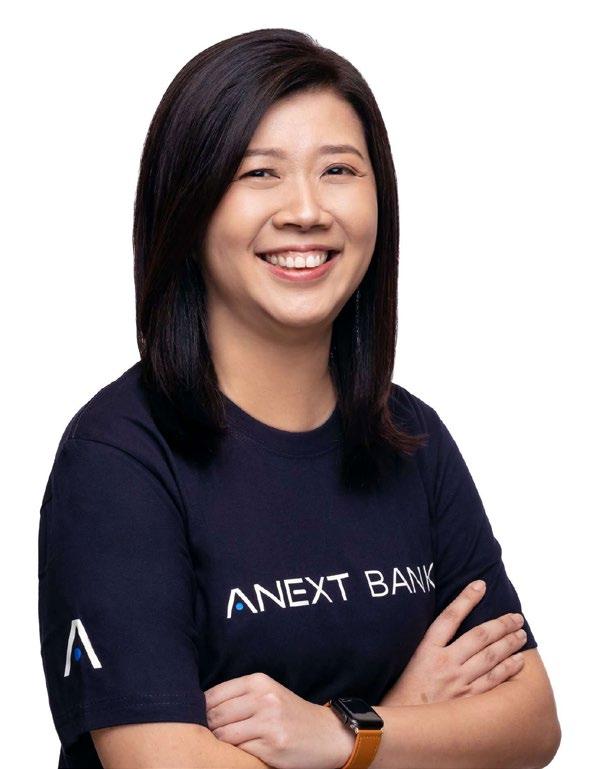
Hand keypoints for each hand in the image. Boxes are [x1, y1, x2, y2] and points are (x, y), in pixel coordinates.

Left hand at [204, 672, 353, 768]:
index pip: (214, 695)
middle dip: (208, 729)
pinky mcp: (272, 747)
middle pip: (215, 716)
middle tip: (209, 736)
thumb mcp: (268, 693)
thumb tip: (200, 707)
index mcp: (259, 682)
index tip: (201, 719)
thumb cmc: (290, 714)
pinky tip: (239, 753)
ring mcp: (268, 724)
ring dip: (219, 744)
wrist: (326, 734)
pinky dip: (234, 755)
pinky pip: (239, 753)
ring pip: (224, 736)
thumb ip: (239, 696)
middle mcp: (263, 699)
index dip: (201, 710)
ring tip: (222, 746)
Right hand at [379, 580, 527, 706]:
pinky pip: (493, 681)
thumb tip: (445, 623)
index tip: (480, 585)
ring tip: (521, 634)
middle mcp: (444, 663)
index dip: (466, 598)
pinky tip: (518, 661)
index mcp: (426, 650)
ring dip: (509, 643)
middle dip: (501, 623)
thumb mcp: (408, 660)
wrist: (397, 726)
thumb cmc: (401, 691)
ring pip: (491, 657)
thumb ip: (427, 644)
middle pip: (479, 636)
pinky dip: (508, 669)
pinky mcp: (467, 701)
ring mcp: (457, 683)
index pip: (450, 616)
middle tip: (516, 617)